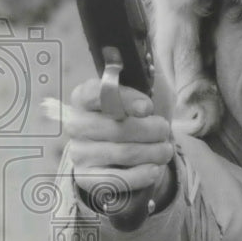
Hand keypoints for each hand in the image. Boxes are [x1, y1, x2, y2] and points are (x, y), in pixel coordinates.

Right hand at [65, 78, 174, 211]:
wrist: (131, 152)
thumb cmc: (138, 115)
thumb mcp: (144, 89)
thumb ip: (145, 72)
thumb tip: (149, 61)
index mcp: (84, 96)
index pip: (98, 93)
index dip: (125, 99)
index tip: (148, 107)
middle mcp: (76, 124)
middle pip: (118, 128)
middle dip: (151, 130)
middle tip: (165, 130)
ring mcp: (79, 153)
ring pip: (124, 153)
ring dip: (154, 152)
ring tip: (165, 150)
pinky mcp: (87, 178)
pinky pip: (119, 179)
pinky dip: (143, 174)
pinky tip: (155, 168)